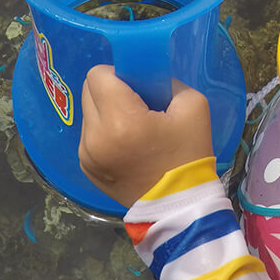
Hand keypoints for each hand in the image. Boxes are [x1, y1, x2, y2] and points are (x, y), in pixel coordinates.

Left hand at [78, 65, 213, 206]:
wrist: (178, 206)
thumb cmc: (188, 155)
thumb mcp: (193, 106)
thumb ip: (167, 83)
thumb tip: (147, 79)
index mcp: (121, 119)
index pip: (98, 75)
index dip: (119, 73)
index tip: (138, 85)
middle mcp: (95, 136)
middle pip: (88, 91)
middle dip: (111, 90)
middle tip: (138, 104)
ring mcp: (87, 155)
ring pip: (88, 113)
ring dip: (107, 112)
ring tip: (134, 129)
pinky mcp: (86, 168)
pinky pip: (89, 135)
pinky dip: (104, 133)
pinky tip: (127, 146)